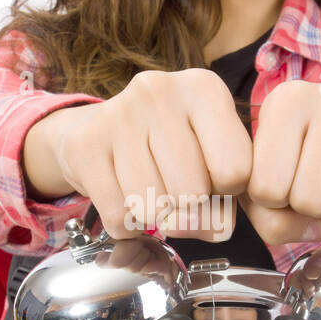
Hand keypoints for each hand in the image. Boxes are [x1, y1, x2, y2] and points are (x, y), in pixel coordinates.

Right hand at [50, 69, 252, 240]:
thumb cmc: (170, 146)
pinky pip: (118, 217)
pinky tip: (126, 199)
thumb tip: (215, 231)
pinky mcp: (84, 144)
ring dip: (155, 218)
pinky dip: (128, 226)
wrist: (100, 130)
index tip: (212, 179)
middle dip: (189, 209)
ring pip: (154, 208)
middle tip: (176, 190)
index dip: (227, 193)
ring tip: (149, 191)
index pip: (235, 171)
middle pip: (193, 192)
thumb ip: (228, 194)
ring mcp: (118, 115)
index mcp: (203, 88)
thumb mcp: (212, 154)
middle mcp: (160, 91)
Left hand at [238, 79, 320, 254]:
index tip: (283, 182)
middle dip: (308, 211)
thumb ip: (268, 216)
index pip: (266, 188)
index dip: (272, 201)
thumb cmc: (309, 152)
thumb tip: (315, 232)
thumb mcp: (268, 172)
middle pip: (309, 201)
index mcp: (289, 102)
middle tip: (315, 191)